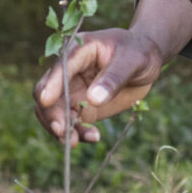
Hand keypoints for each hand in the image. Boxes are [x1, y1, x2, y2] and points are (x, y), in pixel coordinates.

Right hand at [32, 0, 191, 146]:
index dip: (51, 83)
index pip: (60, 67)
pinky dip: (77, 133)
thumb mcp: (133, 60)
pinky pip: (70, 123)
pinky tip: (93, 137)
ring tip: (75, 142)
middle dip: (51, 113)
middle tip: (61, 132)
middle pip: (47, 92)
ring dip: (60, 128)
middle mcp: (68, 70)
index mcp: (78, 50)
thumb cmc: (138, 52)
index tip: (46, 101)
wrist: (145, 62)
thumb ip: (114, 77)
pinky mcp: (79, 107)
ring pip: (54, 112)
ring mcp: (71, 90)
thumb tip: (92, 100)